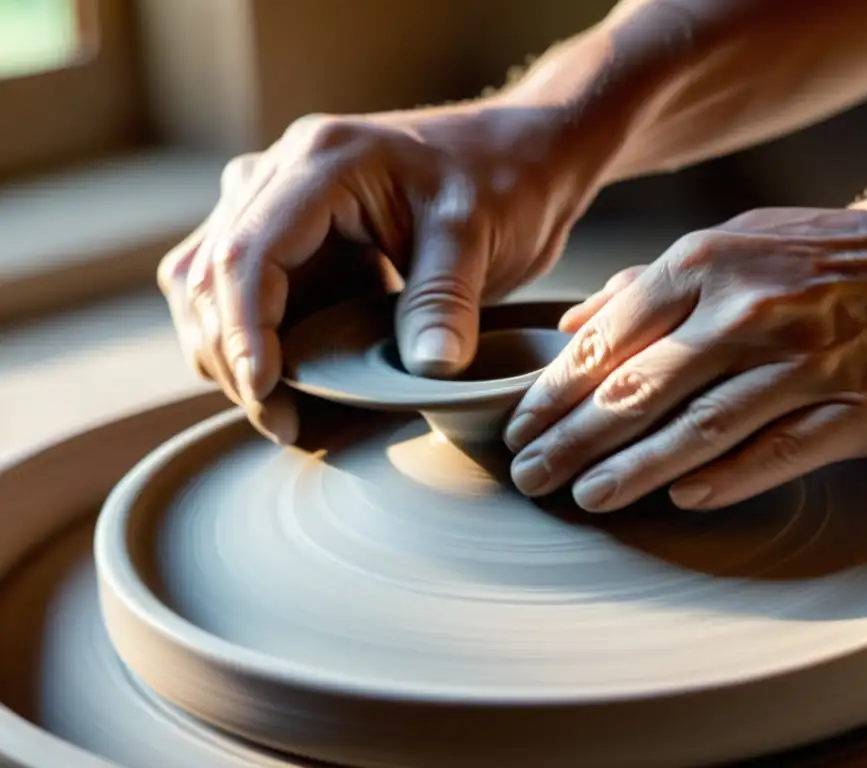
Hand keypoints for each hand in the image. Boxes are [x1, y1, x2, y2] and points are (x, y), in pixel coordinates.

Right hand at [157, 101, 597, 442]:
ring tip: (284, 410)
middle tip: (285, 422)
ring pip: (204, 285)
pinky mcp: (286, 235)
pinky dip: (247, 341)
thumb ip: (445, 300)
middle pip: (208, 274)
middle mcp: (279, 175)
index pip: (248, 253)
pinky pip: (234, 292)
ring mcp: (275, 202)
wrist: (515, 158)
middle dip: (231, 356)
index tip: (268, 394)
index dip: (243, 332)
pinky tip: (287, 382)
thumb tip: (428, 371)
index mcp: (321, 163)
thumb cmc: (502, 181)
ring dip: (227, 352)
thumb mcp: (478, 235)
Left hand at [504, 177, 866, 511]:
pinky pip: (775, 453)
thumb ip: (646, 286)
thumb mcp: (733, 241)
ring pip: (697, 429)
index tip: (518, 428)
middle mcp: (746, 310)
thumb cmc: (825, 257)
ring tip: (585, 498)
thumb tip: (570, 324)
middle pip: (637, 392)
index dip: (553, 393)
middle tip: (528, 477)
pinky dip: (725, 479)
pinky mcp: (851, 409)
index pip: (607, 341)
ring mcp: (801, 361)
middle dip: (571, 441)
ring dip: (633, 471)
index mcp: (706, 263)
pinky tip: (681, 500)